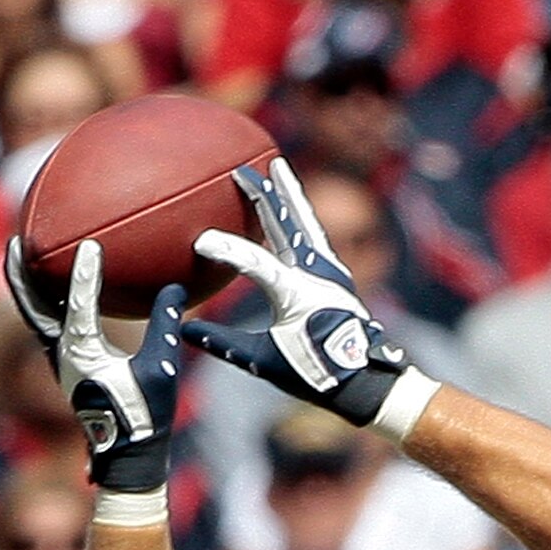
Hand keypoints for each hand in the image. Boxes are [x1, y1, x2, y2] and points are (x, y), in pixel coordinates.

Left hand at [5, 236, 186, 493]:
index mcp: (83, 351)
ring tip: (20, 255)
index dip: (87, 271)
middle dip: (21, 269)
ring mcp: (57, 360)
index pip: (80, 301)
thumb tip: (176, 289)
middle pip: (30, 302)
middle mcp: (61, 352)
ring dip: (24, 284)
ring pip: (31, 312)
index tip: (92, 245)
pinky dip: (41, 302)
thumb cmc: (143, 416)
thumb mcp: (161, 370)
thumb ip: (166, 327)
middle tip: (16, 237)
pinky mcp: (63, 366)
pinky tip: (50, 290)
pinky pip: (44, 325)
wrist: (125, 457)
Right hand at [185, 158, 415, 425]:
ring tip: (279, 167)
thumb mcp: (266, 363)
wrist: (365, 382)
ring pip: (305, 221)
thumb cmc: (317, 374)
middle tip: (241, 170)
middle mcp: (315, 275)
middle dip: (260, 195)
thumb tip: (184, 330)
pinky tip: (294, 206)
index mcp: (296, 294)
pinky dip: (301, 215)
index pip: (255, 262)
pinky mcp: (336, 276)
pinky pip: (314, 235)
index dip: (226, 250)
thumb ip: (225, 343)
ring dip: (289, 193)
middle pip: (284, 224)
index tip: (200, 242)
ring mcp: (329, 272)